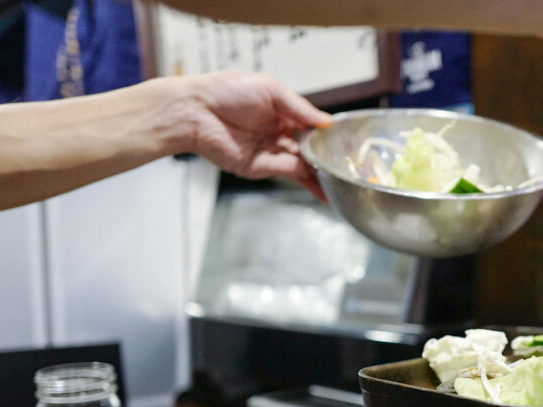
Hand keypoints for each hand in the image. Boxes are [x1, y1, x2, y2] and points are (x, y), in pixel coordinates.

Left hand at [182, 71, 331, 199]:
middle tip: (347, 166)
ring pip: (302, 165)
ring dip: (320, 173)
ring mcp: (269, 152)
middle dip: (326, 158)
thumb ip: (300, 108)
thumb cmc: (228, 92)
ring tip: (340, 181)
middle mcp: (278, 133)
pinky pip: (287, 172)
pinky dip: (304, 177)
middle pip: (309, 149)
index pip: (311, 127)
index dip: (327, 135)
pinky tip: (320, 180)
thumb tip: (327, 123)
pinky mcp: (258, 168)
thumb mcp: (271, 90)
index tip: (346, 142)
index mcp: (282, 113)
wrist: (195, 111)